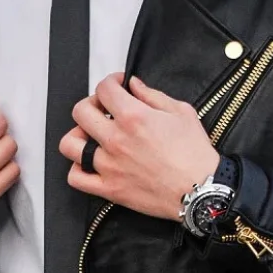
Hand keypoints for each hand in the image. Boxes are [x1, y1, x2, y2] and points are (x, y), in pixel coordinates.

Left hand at [58, 73, 219, 221]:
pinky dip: (77, 170)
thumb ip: (153, 95)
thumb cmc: (195, 155)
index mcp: (134, 117)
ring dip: (78, 135)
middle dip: (91, 104)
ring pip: (70, 144)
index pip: (104, 88)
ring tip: (91, 136)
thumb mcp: (181, 113)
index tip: (118, 86)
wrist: (202, 191)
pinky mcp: (110, 189)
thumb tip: (134, 85)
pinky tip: (89, 164)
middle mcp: (116, 139)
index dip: (110, 81)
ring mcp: (109, 165)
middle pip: (80, 111)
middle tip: (103, 109)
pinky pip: (76, 178)